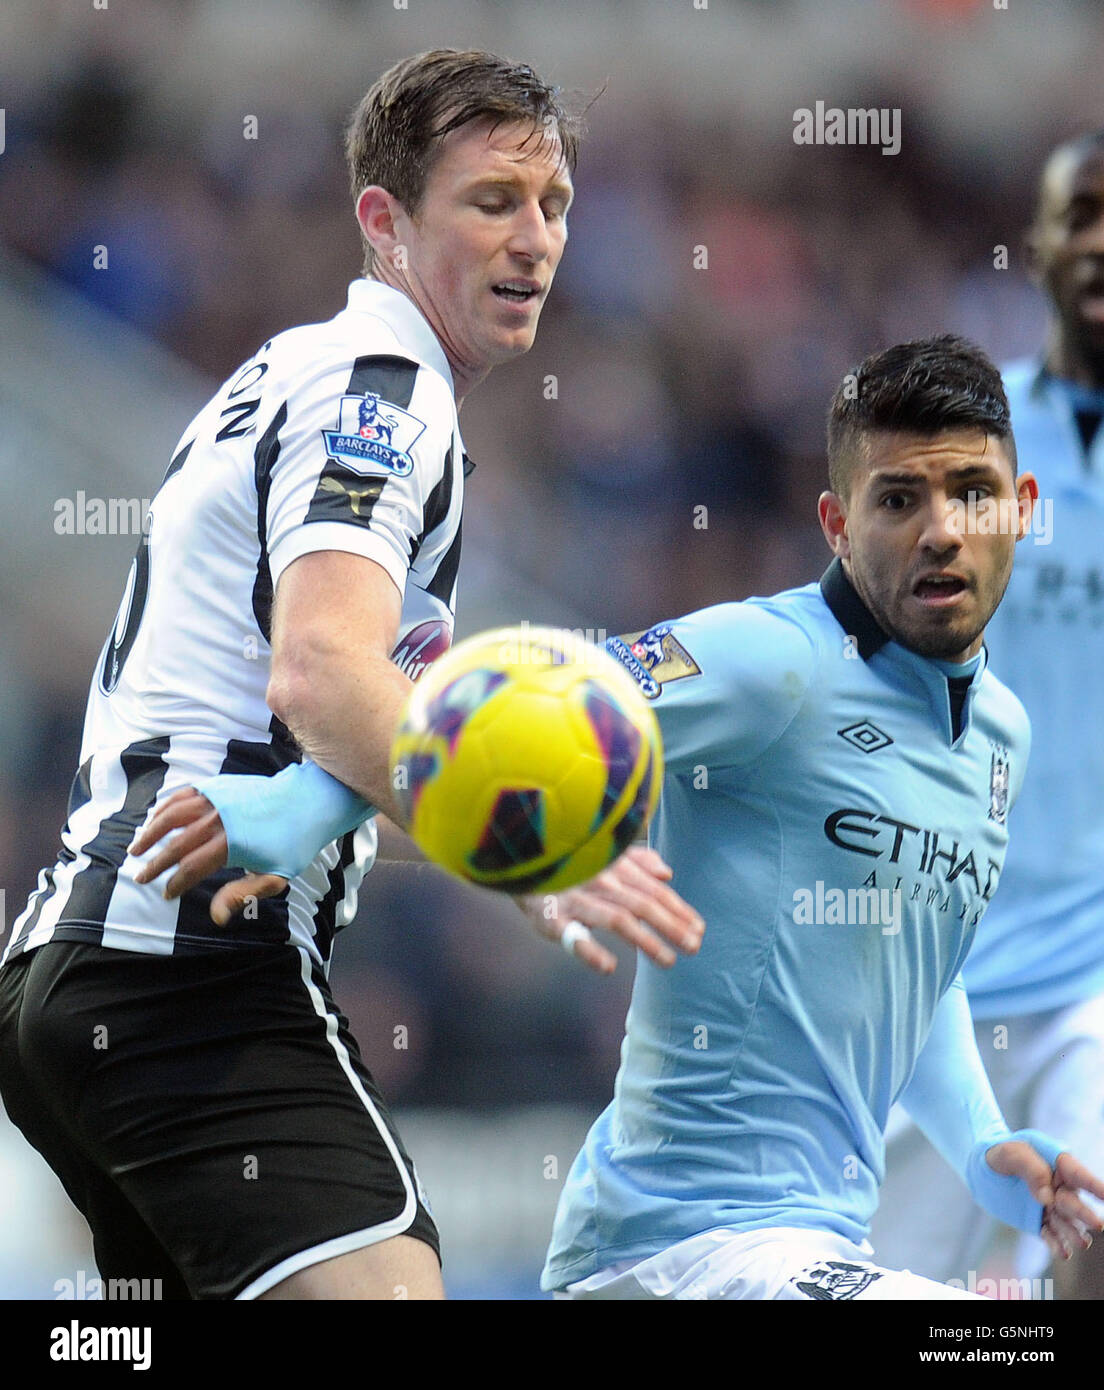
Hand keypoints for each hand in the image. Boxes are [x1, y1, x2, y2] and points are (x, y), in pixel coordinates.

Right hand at [128, 787, 287, 924]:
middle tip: (141, 877)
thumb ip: (242, 895)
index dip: (176, 883)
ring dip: (152, 832)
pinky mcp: (217, 785)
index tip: (167, 894)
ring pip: (173, 815)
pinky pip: (183, 795)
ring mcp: (216, 798)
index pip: (192, 868)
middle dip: (156, 862)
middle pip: (177, 843)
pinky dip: (165, 807)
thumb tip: (217, 917)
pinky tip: (155, 819)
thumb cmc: (292, 843)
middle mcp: (219, 819)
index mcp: (232, 844)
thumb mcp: (275, 876)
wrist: (307, 802)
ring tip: (138, 847)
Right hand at [517, 845, 703, 974]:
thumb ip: (636, 859)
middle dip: (672, 926)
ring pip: (617, 918)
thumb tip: (667, 872)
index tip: (699, 929)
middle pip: (642, 904)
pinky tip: (607, 966)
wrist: (511, 852)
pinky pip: (570, 934)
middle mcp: (598, 879)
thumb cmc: (561, 856)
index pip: (653, 890)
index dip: (678, 910)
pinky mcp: (548, 915)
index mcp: (612, 866)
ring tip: (667, 960)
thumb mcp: (600, 850)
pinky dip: (589, 950)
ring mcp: (574, 897)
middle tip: (694, 947)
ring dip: (645, 940)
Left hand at [985, 1141, 1103, 1260]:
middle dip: (1084, 1213)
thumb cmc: (1000, 1153)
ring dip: (1074, 1232)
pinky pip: (1050, 1234)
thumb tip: (1046, 1196)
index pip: (1079, 1174)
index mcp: (1058, 1164)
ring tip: (1083, 1243)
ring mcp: (1050, 1206)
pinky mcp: (1039, 1221)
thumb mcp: (1011, 1153)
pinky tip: (1064, 1254)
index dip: (1095, 1185)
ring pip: (1065, 1221)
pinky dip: (1057, 1244)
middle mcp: (1060, 1187)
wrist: (981, 1168)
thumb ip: (1030, 1168)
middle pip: (1073, 1201)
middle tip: (1098, 1224)